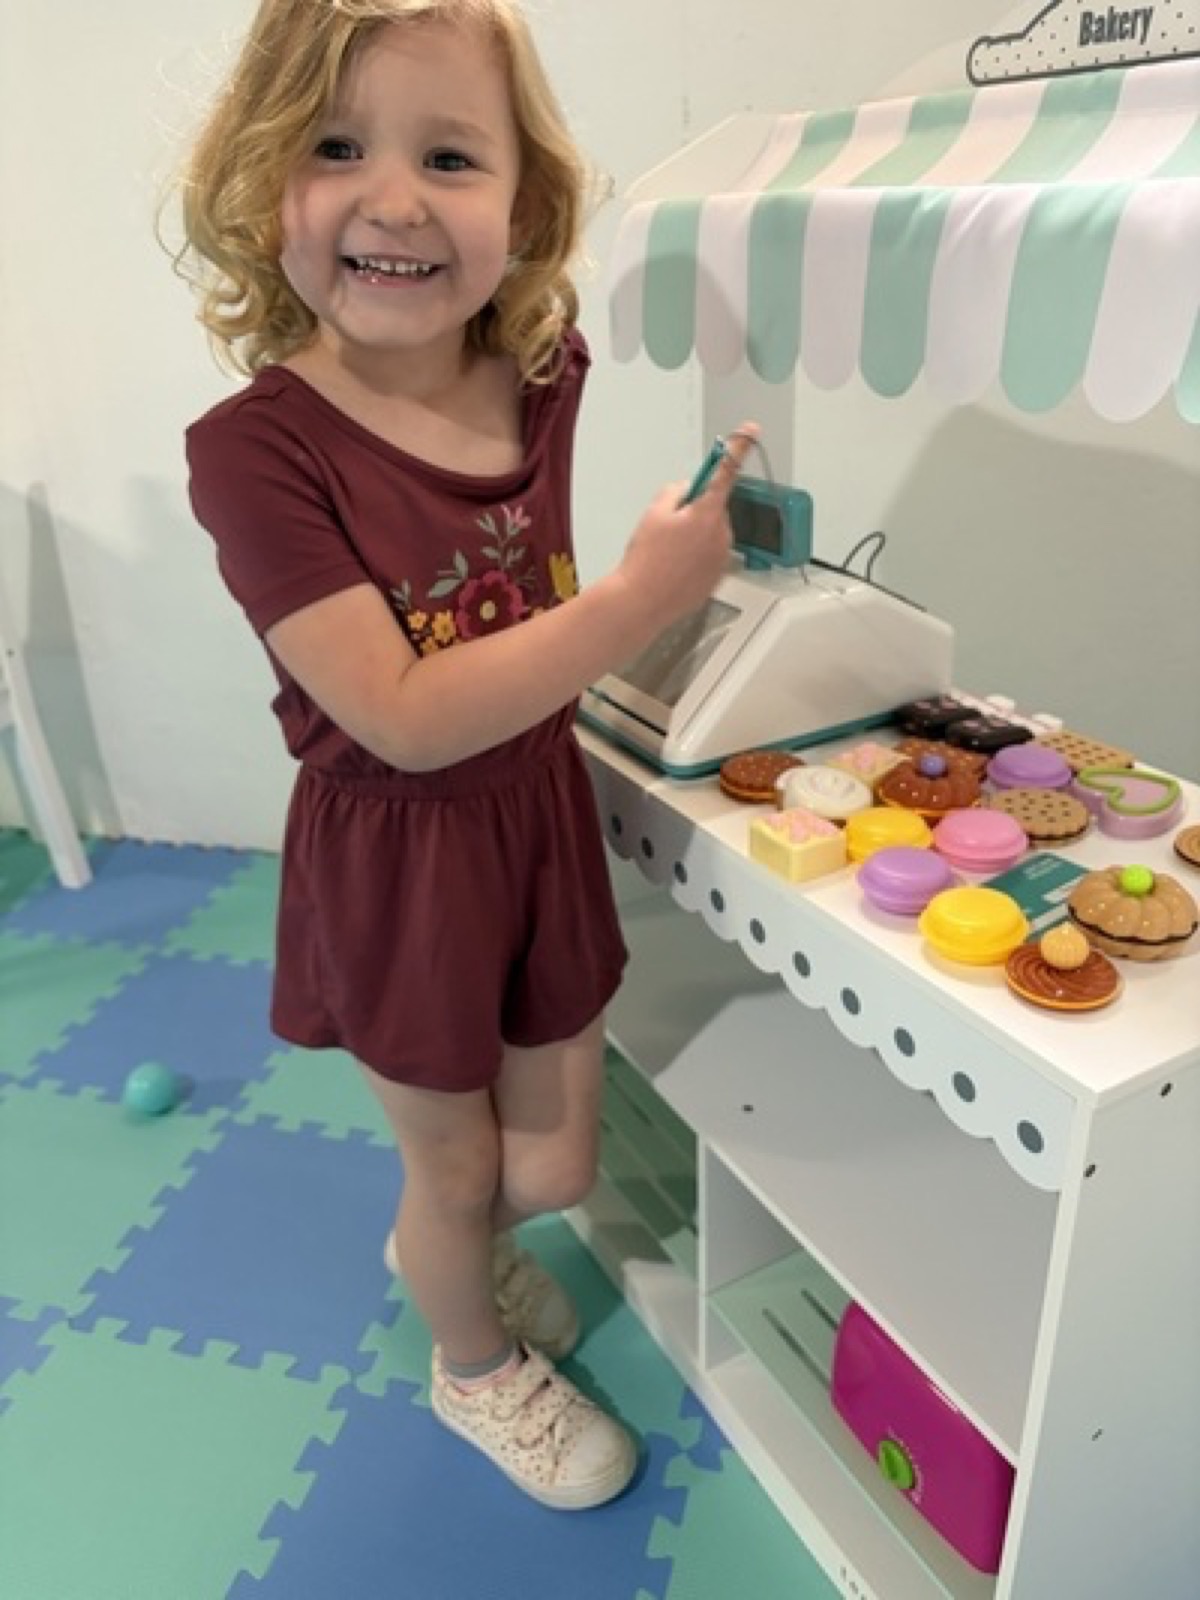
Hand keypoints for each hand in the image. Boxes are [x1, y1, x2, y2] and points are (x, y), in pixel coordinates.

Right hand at [615, 423, 759, 632]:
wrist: (643, 601)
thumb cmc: (646, 560)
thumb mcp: (654, 513)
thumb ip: (675, 491)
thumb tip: (686, 490)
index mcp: (707, 512)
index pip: (726, 471)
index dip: (738, 448)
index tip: (750, 430)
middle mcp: (722, 533)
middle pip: (713, 508)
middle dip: (695, 511)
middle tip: (668, 529)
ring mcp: (722, 557)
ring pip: (712, 533)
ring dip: (695, 536)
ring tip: (668, 553)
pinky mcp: (718, 576)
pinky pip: (710, 556)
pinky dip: (695, 557)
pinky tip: (675, 567)